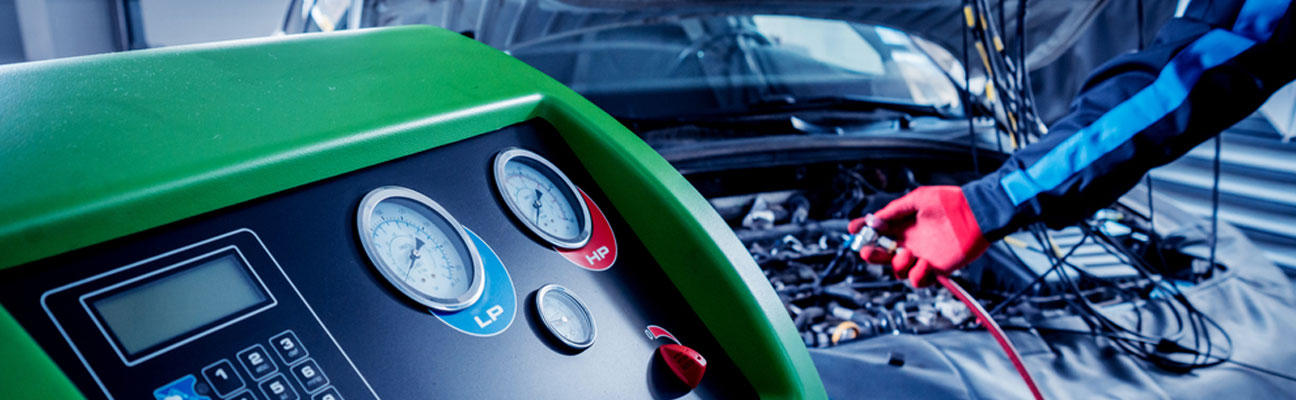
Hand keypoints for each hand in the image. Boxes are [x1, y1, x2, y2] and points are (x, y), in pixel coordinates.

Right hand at [849, 186, 988, 286]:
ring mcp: (922, 257)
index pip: (876, 231)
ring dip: (897, 264)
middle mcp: (909, 242)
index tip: (853, 230)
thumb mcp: (917, 199)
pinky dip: (917, 274)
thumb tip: (875, 220)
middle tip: (867, 251)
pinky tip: (924, 262)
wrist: (976, 213)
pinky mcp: (936, 268)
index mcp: (903, 226)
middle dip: (870, 254)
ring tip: (907, 253)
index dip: (863, 232)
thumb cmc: (950, 201)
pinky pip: (918, 280)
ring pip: (898, 271)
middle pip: (881, 256)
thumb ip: (895, 210)